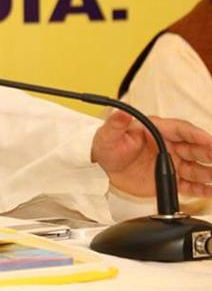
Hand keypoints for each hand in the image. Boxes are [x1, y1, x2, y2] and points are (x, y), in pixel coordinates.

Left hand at [92, 110, 211, 196]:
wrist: (103, 169)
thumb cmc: (107, 146)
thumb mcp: (108, 134)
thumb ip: (116, 124)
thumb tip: (121, 112)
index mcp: (157, 130)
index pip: (182, 130)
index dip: (197, 135)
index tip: (210, 141)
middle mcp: (169, 146)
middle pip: (195, 149)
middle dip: (210, 154)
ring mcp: (171, 163)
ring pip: (197, 168)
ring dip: (210, 173)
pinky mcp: (170, 180)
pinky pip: (190, 185)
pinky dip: (202, 189)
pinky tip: (211, 191)